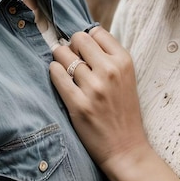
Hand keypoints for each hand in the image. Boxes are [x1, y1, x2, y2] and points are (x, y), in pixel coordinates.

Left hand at [50, 27, 150, 170]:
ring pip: (64, 55)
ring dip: (60, 58)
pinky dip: (53, 72)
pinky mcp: (78, 104)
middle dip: (72, 46)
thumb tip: (81, 40)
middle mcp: (110, 71)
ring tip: (63, 68)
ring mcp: (94, 88)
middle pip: (79, 39)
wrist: (126, 148)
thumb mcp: (126, 77)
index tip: (84, 50)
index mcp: (124, 61)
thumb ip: (108, 57)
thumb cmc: (123, 111)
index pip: (97, 32)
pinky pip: (57, 75)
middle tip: (71, 57)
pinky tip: (57, 75)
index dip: (87, 39)